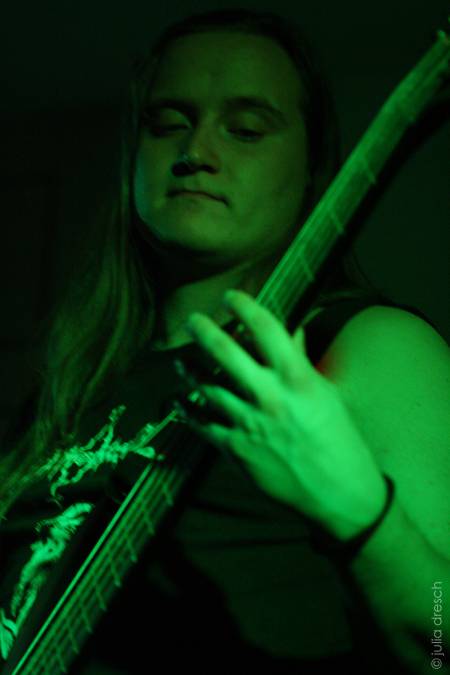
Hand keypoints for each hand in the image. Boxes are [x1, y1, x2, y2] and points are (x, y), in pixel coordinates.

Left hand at [179, 289, 386, 539]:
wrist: (337, 492)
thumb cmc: (339, 439)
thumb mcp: (326, 394)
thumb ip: (302, 361)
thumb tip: (292, 333)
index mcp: (298, 378)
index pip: (266, 328)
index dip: (244, 306)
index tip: (231, 297)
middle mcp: (269, 396)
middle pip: (224, 352)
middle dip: (203, 330)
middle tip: (193, 320)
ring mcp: (249, 423)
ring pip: (205, 386)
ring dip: (188, 370)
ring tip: (180, 361)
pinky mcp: (236, 448)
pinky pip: (201, 423)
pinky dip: (186, 410)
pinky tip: (178, 401)